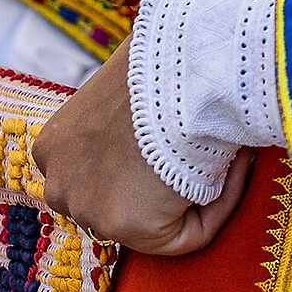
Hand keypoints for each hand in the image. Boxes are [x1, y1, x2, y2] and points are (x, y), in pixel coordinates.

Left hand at [34, 44, 252, 253]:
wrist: (184, 65)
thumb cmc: (167, 56)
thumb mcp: (132, 78)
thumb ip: (134, 104)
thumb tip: (169, 98)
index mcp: (54, 145)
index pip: (100, 171)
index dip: (146, 159)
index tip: (186, 135)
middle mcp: (59, 183)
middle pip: (121, 199)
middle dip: (164, 182)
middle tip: (207, 146)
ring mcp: (89, 210)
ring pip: (154, 219)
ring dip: (194, 191)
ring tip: (228, 152)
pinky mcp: (129, 228)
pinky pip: (185, 234)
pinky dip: (217, 206)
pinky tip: (237, 167)